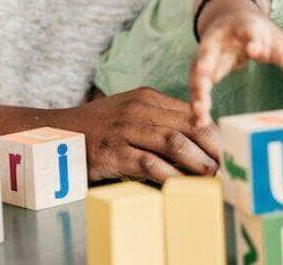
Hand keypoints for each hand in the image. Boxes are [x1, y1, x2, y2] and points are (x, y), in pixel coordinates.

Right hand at [54, 87, 219, 183]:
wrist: (54, 132)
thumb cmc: (99, 128)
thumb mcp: (130, 114)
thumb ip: (159, 122)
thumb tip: (199, 144)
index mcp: (148, 97)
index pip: (192, 113)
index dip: (214, 134)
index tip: (227, 152)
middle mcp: (139, 109)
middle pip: (189, 125)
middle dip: (213, 148)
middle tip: (226, 167)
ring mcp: (124, 129)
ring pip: (173, 142)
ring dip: (197, 161)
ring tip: (211, 176)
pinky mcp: (111, 151)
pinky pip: (148, 163)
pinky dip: (168, 175)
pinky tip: (179, 184)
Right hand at [189, 0, 282, 126]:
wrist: (229, 19)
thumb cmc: (257, 34)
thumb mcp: (277, 43)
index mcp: (243, 28)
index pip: (248, 32)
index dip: (252, 40)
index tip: (256, 50)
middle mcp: (219, 39)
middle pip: (209, 51)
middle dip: (206, 65)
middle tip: (206, 77)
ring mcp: (206, 54)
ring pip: (197, 72)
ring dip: (197, 92)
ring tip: (201, 113)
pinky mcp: (201, 70)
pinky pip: (197, 87)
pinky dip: (197, 104)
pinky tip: (199, 123)